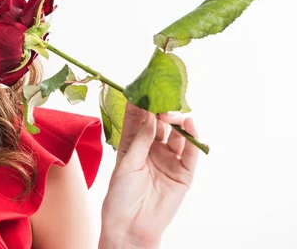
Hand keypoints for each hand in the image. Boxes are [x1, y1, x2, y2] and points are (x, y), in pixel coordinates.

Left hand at [99, 101, 199, 247]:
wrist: (130, 226)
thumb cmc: (120, 195)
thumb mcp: (127, 163)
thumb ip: (141, 139)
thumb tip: (151, 115)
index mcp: (134, 145)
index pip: (139, 119)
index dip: (142, 105)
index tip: (143, 88)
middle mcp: (153, 149)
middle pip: (161, 124)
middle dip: (162, 111)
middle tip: (161, 102)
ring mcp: (169, 160)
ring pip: (178, 135)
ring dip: (178, 122)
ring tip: (174, 115)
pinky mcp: (184, 174)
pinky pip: (192, 154)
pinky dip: (194, 140)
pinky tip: (190, 127)